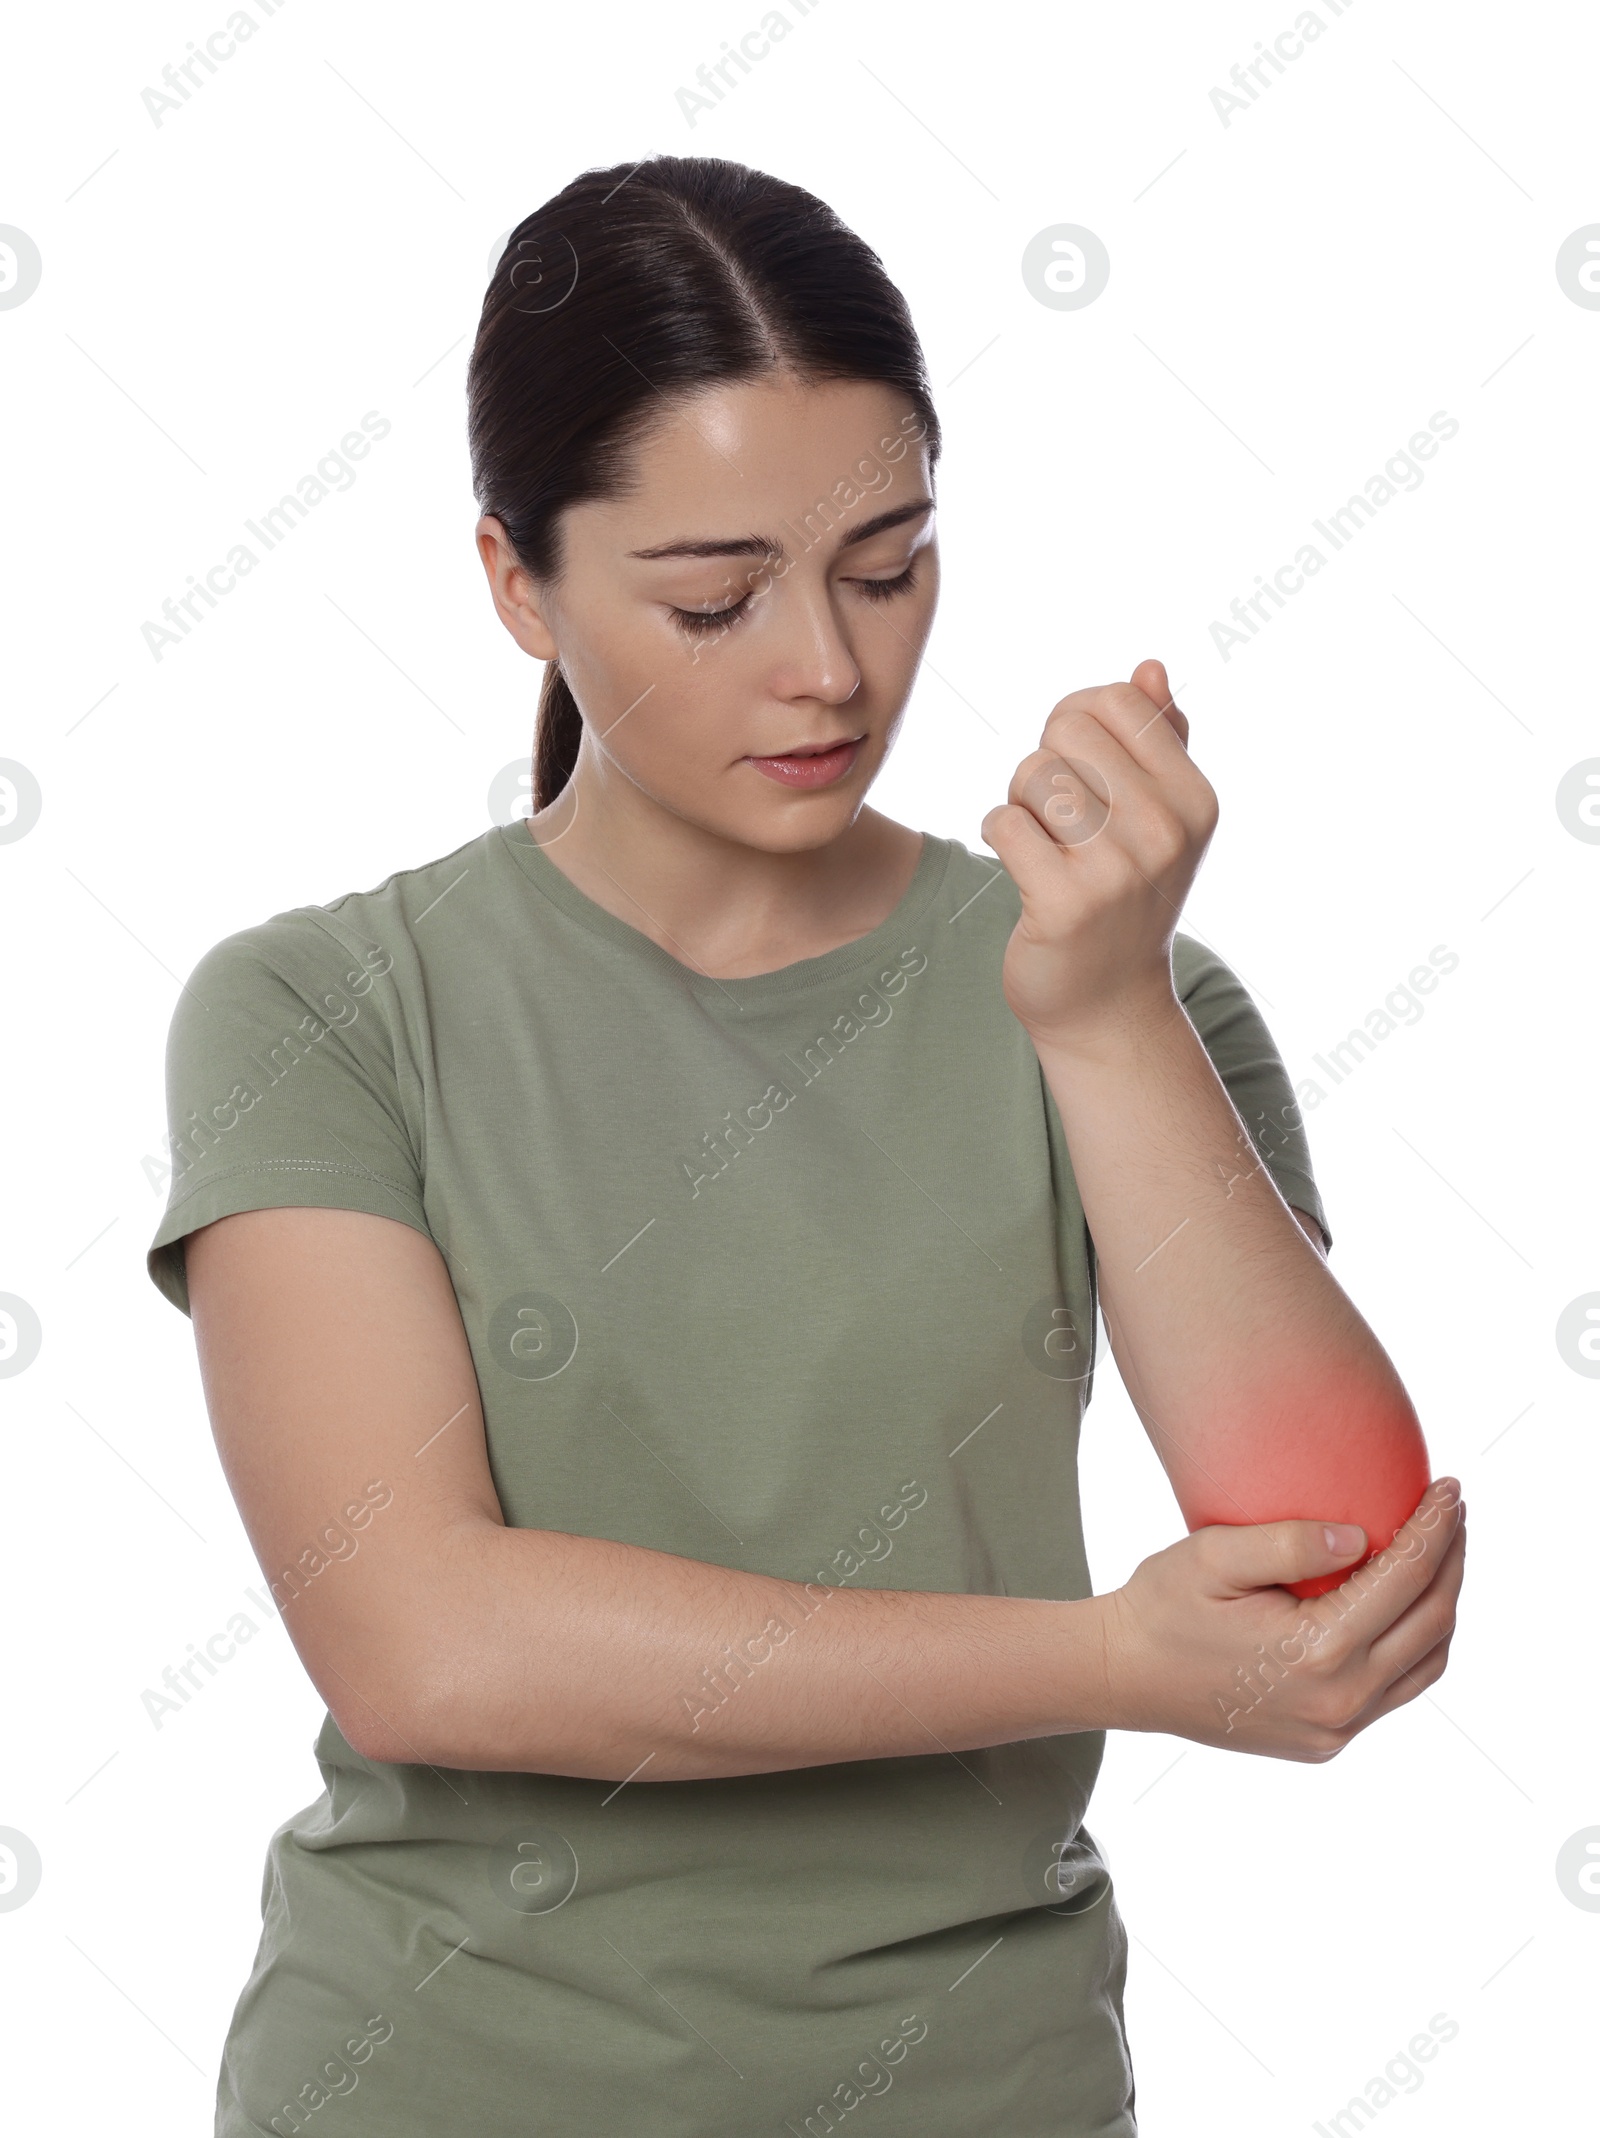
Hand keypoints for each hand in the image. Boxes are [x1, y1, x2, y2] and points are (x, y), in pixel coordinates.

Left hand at [980, 658, 1217, 1051]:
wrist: (1106, 1002)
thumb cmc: (1126, 894)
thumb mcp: (1161, 818)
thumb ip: (1160, 739)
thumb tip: (1149, 668)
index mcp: (1195, 799)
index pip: (1118, 700)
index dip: (1078, 718)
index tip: (1078, 761)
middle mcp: (1166, 831)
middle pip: (1065, 730)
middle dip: (1046, 761)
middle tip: (1056, 813)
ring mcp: (1117, 870)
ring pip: (1031, 774)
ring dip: (1021, 803)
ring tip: (1044, 843)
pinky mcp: (1062, 904)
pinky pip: (1003, 822)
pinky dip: (1000, 837)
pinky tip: (1024, 869)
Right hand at [1091, 1477, 1466, 1760]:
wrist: (1124, 1676)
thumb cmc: (1162, 1606)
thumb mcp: (1214, 1556)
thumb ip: (1290, 1542)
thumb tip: (1362, 1536)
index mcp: (1317, 1652)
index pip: (1405, 1580)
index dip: (1435, 1529)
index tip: (1450, 1487)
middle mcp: (1339, 1701)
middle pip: (1430, 1622)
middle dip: (1451, 1560)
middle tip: (1455, 1510)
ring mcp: (1336, 1730)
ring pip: (1425, 1665)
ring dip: (1442, 1605)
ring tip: (1442, 1553)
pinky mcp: (1326, 1741)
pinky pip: (1395, 1692)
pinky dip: (1415, 1645)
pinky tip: (1406, 1608)